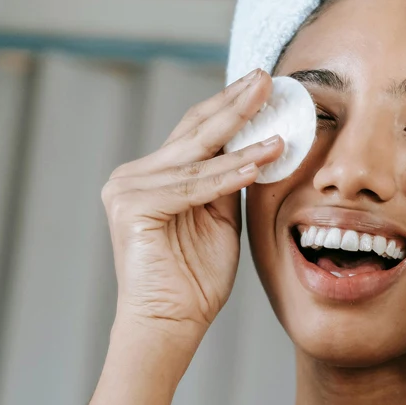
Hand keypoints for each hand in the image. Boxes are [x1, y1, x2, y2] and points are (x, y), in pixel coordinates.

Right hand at [101, 69, 281, 330]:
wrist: (170, 324)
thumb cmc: (195, 279)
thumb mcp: (220, 218)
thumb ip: (227, 182)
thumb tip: (255, 145)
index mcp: (153, 175)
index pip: (196, 131)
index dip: (230, 106)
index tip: (261, 84)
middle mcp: (134, 176)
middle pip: (194, 132)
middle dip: (235, 105)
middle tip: (266, 79)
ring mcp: (127, 189)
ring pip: (198, 159)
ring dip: (242, 141)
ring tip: (278, 128)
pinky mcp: (131, 207)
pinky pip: (192, 187)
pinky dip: (227, 176)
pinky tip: (257, 163)